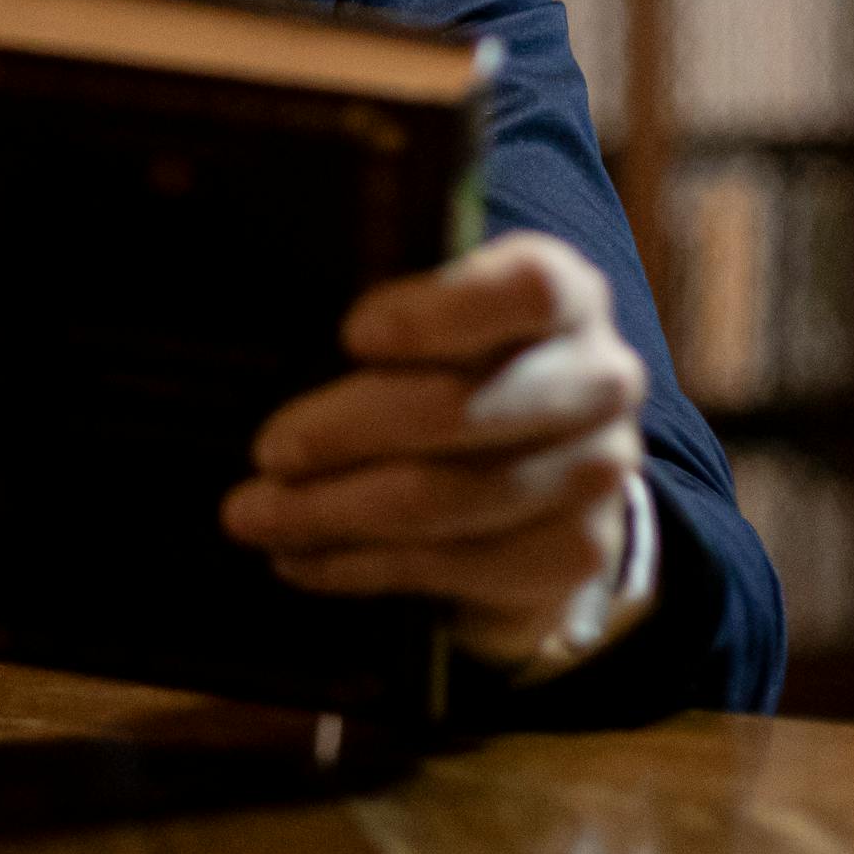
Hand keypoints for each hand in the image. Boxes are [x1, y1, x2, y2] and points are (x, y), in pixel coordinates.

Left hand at [221, 231, 646, 668]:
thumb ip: (378, 314)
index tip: (353, 336)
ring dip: (334, 511)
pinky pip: (452, 564)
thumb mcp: (428, 320)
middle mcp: (599, 378)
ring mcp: (596, 471)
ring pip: (448, 497)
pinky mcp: (573, 551)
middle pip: (464, 408)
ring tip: (254, 515)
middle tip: (267, 451)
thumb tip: (264, 307)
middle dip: (347, 432)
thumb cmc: (453, 367)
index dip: (439, 313)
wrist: (541, 472)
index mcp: (564, 295)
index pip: (526, 289)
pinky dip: (360, 564)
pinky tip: (301, 557)